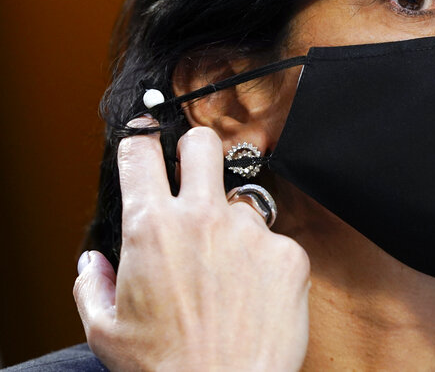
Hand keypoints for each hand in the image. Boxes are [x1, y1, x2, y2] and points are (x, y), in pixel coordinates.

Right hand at [74, 121, 309, 370]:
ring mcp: (251, 231)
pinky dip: (263, 262)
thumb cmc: (164, 368)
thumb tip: (94, 260)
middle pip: (202, 143)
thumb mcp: (105, 330)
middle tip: (193, 169)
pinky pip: (274, 242)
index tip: (143, 139)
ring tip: (225, 275)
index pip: (140, 154)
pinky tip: (253, 297)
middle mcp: (203, 218)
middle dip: (194, 149)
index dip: (139, 141)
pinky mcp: (288, 251)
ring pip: (241, 202)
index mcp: (152, 227)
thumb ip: (92, 284)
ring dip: (231, 226)